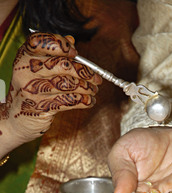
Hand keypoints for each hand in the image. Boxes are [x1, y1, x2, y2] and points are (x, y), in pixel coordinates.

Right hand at [0, 32, 100, 149]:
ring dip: (87, 88)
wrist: (17, 116)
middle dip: (85, 72)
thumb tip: (71, 40)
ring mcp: (34, 90)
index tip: (75, 53)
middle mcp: (27, 71)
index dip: (61, 46)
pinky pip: (70, 102)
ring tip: (94, 89)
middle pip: (62, 65)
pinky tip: (89, 101)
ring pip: (69, 85)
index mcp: (25, 56)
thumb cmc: (32, 87)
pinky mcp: (42, 107)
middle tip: (96, 78)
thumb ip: (52, 53)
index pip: (41, 43)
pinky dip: (84, 101)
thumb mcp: (36, 67)